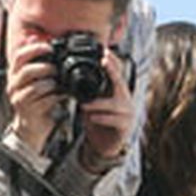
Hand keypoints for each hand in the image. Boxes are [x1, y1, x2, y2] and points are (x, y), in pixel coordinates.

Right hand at [5, 38, 61, 153]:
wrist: (32, 127)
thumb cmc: (36, 100)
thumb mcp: (36, 79)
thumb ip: (38, 61)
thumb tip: (38, 38)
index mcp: (15, 74)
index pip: (19, 57)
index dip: (34, 49)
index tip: (49, 47)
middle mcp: (14, 85)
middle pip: (27, 71)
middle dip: (45, 67)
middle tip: (56, 69)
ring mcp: (20, 99)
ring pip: (36, 86)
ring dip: (52, 83)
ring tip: (60, 84)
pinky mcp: (30, 111)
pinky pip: (45, 101)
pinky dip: (56, 97)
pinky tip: (62, 96)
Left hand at [76, 49, 133, 168]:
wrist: (102, 144)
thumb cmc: (96, 120)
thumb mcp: (90, 102)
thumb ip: (85, 90)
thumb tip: (67, 74)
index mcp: (116, 93)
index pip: (116, 74)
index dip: (112, 62)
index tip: (104, 50)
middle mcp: (125, 101)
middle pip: (120, 82)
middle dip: (113, 70)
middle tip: (104, 60)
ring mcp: (127, 114)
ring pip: (115, 104)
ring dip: (98, 103)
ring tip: (83, 105)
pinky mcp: (125, 128)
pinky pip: (114, 120)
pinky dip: (101, 118)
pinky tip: (92, 117)